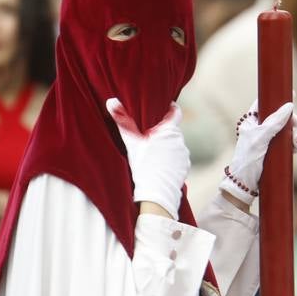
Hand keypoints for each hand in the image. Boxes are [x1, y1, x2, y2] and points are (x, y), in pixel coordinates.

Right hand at [106, 99, 189, 217]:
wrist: (156, 194)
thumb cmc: (144, 166)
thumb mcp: (132, 143)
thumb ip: (122, 121)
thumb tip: (111, 101)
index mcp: (169, 131)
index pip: (175, 112)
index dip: (170, 107)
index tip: (164, 106)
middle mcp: (180, 141)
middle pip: (172, 129)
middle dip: (162, 130)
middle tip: (149, 134)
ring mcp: (184, 155)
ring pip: (174, 144)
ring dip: (166, 145)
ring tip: (153, 152)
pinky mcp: (185, 167)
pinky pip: (177, 157)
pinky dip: (170, 158)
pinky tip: (159, 164)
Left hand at [221, 101, 296, 204]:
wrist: (245, 185)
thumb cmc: (247, 160)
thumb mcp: (260, 138)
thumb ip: (274, 122)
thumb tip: (289, 106)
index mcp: (251, 122)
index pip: (264, 104)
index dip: (277, 99)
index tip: (291, 94)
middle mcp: (258, 130)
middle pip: (279, 118)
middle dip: (293, 121)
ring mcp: (266, 141)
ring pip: (286, 132)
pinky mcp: (273, 153)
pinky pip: (288, 144)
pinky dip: (296, 144)